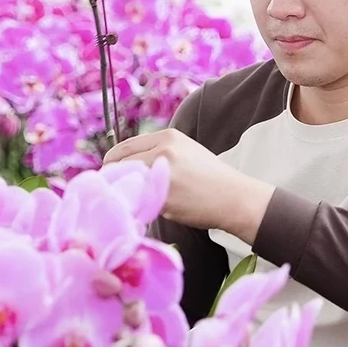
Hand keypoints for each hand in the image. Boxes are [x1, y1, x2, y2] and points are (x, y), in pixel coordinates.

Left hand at [102, 128, 275, 243]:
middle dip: (115, 179)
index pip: (123, 146)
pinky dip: (142, 207)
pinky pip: (140, 201)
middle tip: (120, 191)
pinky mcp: (165, 195)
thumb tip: (123, 165)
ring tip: (142, 200)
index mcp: (167, 137)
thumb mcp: (184, 152)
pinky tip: (156, 209)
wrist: (235, 198)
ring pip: (127, 183)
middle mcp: (163, 150)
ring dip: (128, 193)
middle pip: (119, 164)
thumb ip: (156, 153)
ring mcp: (163, 172)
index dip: (113, 163)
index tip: (112, 175)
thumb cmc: (210, 179)